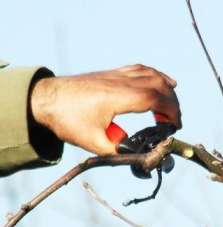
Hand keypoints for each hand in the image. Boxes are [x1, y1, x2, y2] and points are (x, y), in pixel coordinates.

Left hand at [30, 64, 181, 155]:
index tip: (174, 126)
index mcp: (118, 97)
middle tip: (172, 123)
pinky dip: (156, 76)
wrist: (44, 99)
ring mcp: (117, 75)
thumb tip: (140, 157)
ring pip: (152, 75)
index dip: (171, 112)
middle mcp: (120, 82)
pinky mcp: (113, 73)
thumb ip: (120, 150)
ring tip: (169, 108)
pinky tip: (163, 83)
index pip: (156, 98)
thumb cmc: (67, 119)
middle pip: (159, 85)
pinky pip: (141, 70)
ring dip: (167, 90)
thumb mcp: (94, 143)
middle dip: (173, 104)